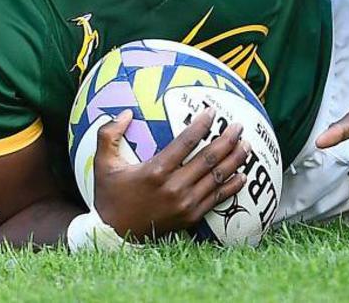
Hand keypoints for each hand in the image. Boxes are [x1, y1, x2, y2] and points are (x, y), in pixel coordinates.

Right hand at [93, 107, 249, 240]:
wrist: (114, 235)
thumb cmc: (109, 195)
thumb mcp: (102, 163)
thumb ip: (109, 134)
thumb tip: (127, 112)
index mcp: (155, 171)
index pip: (186, 142)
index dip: (202, 125)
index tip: (212, 112)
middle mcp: (174, 187)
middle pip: (209, 159)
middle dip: (227, 140)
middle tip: (238, 126)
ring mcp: (185, 204)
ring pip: (217, 178)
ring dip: (235, 160)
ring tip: (246, 144)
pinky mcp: (191, 217)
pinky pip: (217, 199)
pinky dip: (232, 187)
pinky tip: (242, 175)